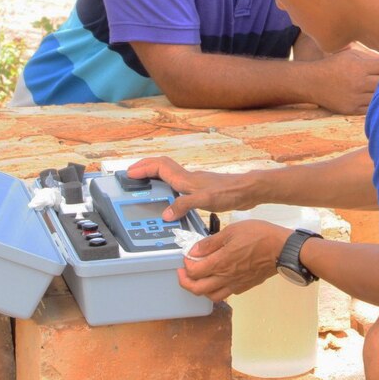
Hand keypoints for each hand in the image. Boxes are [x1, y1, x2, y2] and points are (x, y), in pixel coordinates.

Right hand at [128, 156, 258, 220]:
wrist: (248, 191)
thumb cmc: (230, 192)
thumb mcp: (206, 200)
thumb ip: (184, 205)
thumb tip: (166, 214)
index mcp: (186, 179)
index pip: (159, 167)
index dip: (143, 168)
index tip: (130, 173)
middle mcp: (188, 178)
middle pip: (162, 166)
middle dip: (145, 167)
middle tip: (132, 173)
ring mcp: (195, 183)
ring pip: (169, 173)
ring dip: (155, 174)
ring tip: (144, 183)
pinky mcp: (201, 189)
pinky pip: (177, 183)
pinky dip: (167, 186)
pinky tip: (169, 197)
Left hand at [177, 220, 290, 301]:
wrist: (283, 250)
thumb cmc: (259, 236)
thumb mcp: (232, 231)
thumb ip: (211, 243)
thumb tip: (193, 251)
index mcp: (220, 262)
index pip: (193, 272)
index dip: (185, 265)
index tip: (186, 256)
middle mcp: (225, 277)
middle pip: (197, 289)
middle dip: (185, 282)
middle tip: (183, 272)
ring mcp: (235, 284)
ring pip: (211, 296)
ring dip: (200, 289)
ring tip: (200, 278)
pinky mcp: (244, 286)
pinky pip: (226, 294)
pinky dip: (217, 290)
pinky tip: (219, 279)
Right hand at [311, 47, 378, 114]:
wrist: (311, 82)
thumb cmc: (333, 65)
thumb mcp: (350, 54)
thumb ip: (370, 57)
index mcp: (359, 66)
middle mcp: (358, 83)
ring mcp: (355, 98)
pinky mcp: (351, 109)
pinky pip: (371, 107)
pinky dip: (374, 102)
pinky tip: (372, 97)